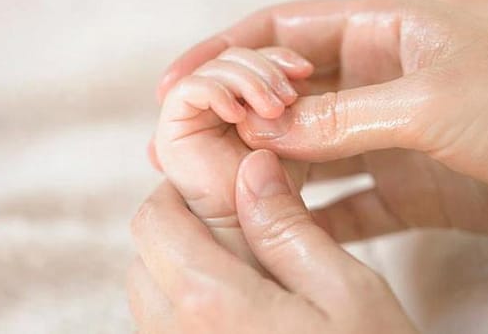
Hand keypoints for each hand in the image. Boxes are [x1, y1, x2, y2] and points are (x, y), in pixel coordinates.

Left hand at [129, 150, 416, 332]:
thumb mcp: (345, 290)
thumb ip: (288, 227)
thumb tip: (252, 168)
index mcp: (212, 304)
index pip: (152, 224)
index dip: (176, 194)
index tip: (216, 192)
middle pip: (142, 263)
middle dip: (177, 235)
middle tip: (236, 234)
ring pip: (148, 303)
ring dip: (179, 277)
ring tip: (244, 278)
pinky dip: (186, 315)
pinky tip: (241, 318)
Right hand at [157, 0, 487, 256]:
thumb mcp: (429, 103)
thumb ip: (342, 117)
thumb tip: (263, 130)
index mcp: (385, 29)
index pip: (283, 31)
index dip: (224, 53)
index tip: (176, 86)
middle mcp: (382, 76)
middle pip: (288, 91)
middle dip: (233, 116)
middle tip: (179, 146)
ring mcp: (394, 131)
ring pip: (310, 146)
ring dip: (265, 164)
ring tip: (213, 186)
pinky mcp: (413, 181)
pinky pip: (347, 198)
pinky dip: (313, 212)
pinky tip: (275, 230)